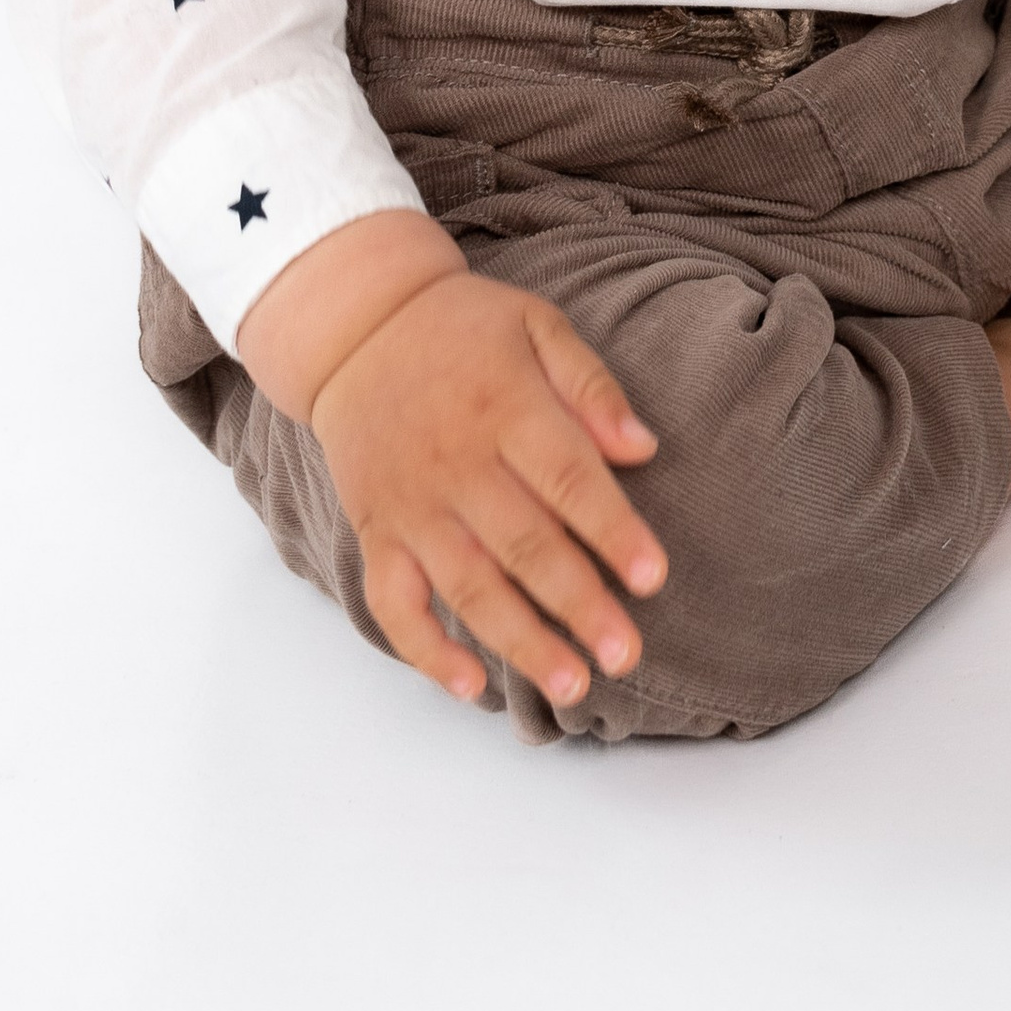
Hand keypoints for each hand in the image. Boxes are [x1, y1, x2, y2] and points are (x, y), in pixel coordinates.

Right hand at [307, 268, 666, 711]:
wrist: (357, 327)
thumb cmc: (464, 328)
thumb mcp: (536, 324)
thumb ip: (591, 384)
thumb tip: (644, 448)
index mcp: (506, 406)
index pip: (567, 478)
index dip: (612, 531)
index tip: (653, 577)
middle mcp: (456, 462)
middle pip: (524, 545)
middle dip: (578, 605)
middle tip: (625, 654)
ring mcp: (411, 504)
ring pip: (467, 585)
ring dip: (520, 642)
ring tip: (572, 686)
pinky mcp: (376, 531)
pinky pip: (393, 603)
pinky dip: (426, 650)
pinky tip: (470, 685)